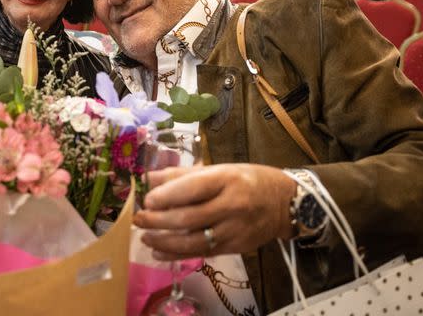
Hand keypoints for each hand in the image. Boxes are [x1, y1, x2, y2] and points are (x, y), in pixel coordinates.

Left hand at [133, 164, 296, 259]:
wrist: (284, 203)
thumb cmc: (246, 180)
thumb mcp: (218, 169)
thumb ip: (182, 175)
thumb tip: (148, 178)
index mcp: (227, 179)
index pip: (193, 188)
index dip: (167, 196)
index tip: (146, 199)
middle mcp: (232, 205)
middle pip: (189, 218)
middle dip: (158, 221)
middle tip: (138, 219)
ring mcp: (234, 229)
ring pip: (194, 241)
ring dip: (164, 241)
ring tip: (145, 236)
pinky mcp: (235, 247)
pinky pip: (202, 253)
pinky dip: (177, 254)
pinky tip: (159, 251)